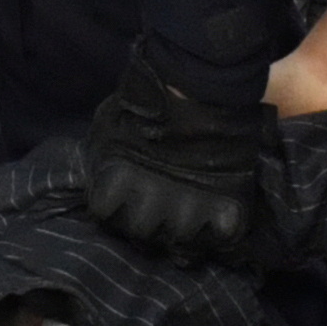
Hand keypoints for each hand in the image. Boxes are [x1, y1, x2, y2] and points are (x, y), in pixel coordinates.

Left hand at [76, 56, 277, 264]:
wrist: (197, 86)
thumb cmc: (145, 103)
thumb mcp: (106, 130)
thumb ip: (102, 161)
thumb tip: (100, 185)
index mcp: (117, 183)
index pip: (104, 214)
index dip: (114, 202)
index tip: (123, 191)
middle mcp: (150, 204)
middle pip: (142, 233)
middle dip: (147, 217)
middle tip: (158, 198)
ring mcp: (190, 208)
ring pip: (181, 239)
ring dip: (183, 223)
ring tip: (187, 203)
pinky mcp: (225, 205)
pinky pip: (222, 233)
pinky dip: (220, 226)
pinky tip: (216, 210)